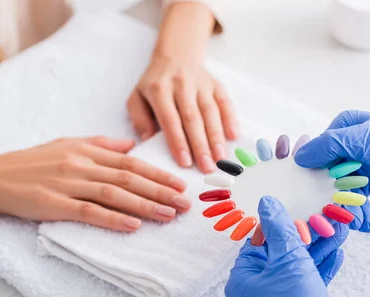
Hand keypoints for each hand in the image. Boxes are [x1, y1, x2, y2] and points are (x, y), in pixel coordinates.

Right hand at [0, 136, 190, 230]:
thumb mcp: (68, 144)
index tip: (180, 185)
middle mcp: (81, 165)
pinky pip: (88, 211)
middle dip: (160, 191)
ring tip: (168, 216)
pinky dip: (113, 218)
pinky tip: (133, 225)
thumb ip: (102, 145)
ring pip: (114, 194)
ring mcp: (67, 184)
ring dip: (144, 205)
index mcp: (87, 152)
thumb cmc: (33, 162)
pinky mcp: (54, 204)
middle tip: (185, 203)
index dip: (158, 174)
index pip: (131, 163)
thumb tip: (132, 145)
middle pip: (129, 178)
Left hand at [127, 54, 237, 173]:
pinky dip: (230, 119)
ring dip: (216, 136)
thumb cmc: (154, 85)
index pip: (170, 119)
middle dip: (201, 145)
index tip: (185, 162)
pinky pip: (224, 102)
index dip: (178, 142)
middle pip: (193, 118)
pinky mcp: (215, 84)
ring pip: (210, 111)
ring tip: (220, 158)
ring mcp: (201, 83)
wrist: (175, 56)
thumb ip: (139, 119)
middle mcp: (181, 84)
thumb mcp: (136, 98)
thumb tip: (148, 139)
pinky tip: (233, 136)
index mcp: (159, 90)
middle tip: (207, 167)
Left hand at [225, 196, 356, 296]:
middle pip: (279, 255)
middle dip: (305, 237)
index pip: (256, 243)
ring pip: (296, 269)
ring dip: (318, 251)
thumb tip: (267, 203)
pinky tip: (337, 254)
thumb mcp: (289, 260)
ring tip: (339, 232)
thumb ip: (280, 230)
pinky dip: (319, 270)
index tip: (295, 210)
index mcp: (241, 280)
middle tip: (323, 219)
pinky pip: (304, 285)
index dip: (277, 225)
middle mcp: (253, 293)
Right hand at [294, 110, 369, 229]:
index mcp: (343, 127)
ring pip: (338, 190)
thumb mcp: (367, 140)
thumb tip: (299, 157)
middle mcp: (348, 145)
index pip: (313, 151)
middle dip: (327, 197)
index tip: (308, 196)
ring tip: (359, 223)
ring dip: (345, 209)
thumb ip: (331, 145)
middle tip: (332, 217)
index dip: (308, 174)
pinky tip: (367, 222)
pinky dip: (358, 212)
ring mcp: (358, 165)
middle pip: (323, 174)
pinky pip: (354, 199)